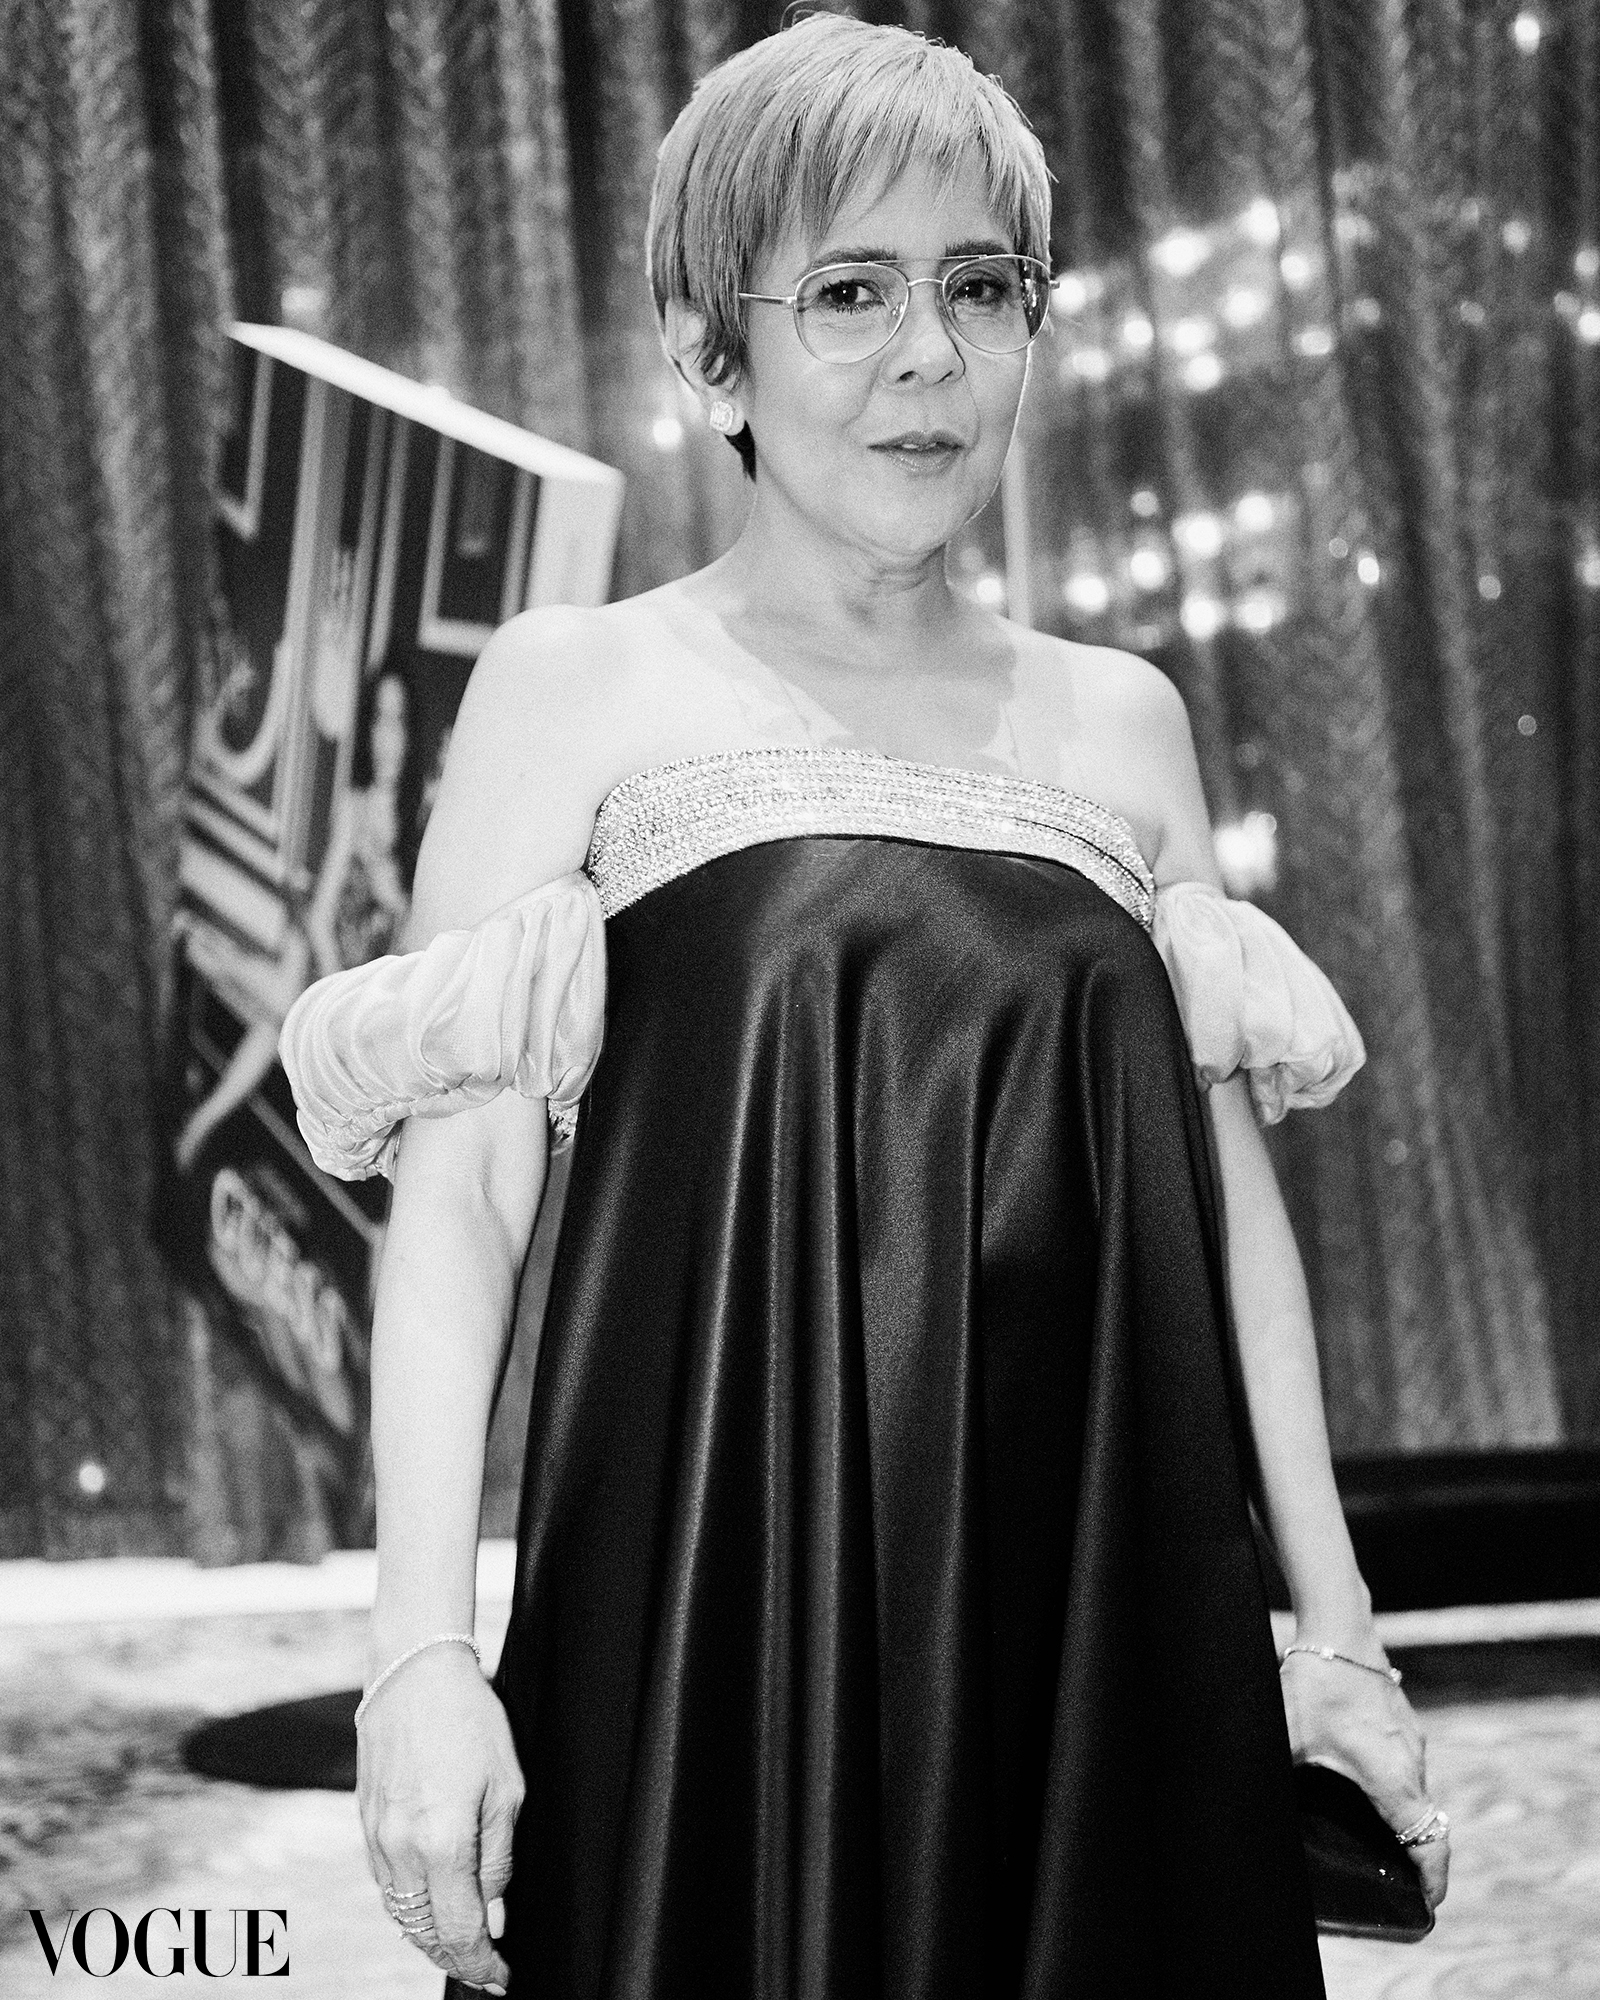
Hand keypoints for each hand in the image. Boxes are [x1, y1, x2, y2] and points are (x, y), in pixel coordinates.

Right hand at [357, 1644, 523, 1991]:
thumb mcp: (507, 1787)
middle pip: (424, 1934)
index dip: (482, 1964)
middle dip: (456, 1959)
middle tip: (486, 1970)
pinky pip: (385, 1884)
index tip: (500, 1979)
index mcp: (441, 1842)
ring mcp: (376, 1838)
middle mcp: (400, 1849)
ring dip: (430, 1938)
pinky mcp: (364, 1824)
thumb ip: (499, 1857)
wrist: (414, 1673)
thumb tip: (495, 1912)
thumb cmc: (469, 1720)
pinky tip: (430, 1904)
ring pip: (400, 1914)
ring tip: (462, 1945)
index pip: (459, 1932)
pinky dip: (408, 1906)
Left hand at [1279, 1640, 1449, 1910]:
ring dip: (1405, 1822)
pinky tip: (1363, 1789)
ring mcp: (1411, 1740)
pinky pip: (1407, 1768)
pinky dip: (1397, 1791)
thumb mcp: (1289, 1737)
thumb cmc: (1316, 1682)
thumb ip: (1276, 1776)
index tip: (1427, 1909)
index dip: (1433, 1883)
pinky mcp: (1402, 1722)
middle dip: (1416, 1860)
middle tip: (1394, 1887)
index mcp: (1394, 1779)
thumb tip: (1249, 1807)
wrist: (1339, 1627)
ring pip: (1417, 1794)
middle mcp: (1413, 1763)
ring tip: (1377, 1844)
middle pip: (1427, 1825)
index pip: (1431, 1845)